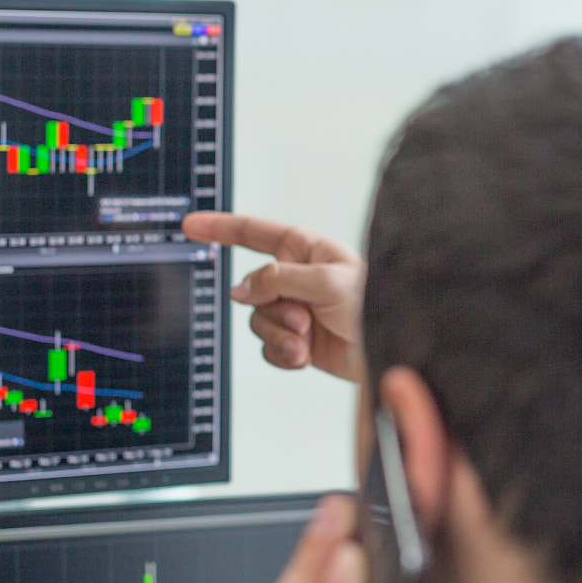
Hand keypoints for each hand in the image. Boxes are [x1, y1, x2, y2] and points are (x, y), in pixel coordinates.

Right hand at [183, 213, 366, 381]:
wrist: (389, 352)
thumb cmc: (374, 306)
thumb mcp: (325, 281)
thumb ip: (277, 279)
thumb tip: (241, 290)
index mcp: (307, 250)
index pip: (255, 233)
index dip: (221, 228)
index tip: (191, 226)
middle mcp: (298, 279)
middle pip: (252, 289)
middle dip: (271, 308)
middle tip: (302, 318)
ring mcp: (296, 311)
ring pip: (257, 321)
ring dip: (280, 334)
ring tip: (307, 339)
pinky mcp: (298, 342)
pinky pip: (269, 348)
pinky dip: (284, 354)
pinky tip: (305, 356)